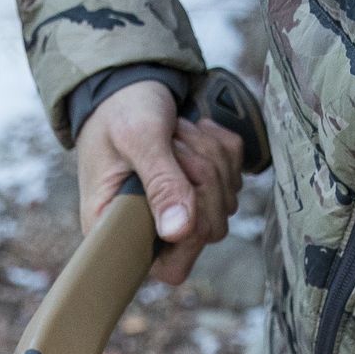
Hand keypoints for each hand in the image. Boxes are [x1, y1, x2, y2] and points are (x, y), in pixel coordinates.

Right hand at [76, 79, 244, 285]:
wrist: (127, 86)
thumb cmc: (119, 111)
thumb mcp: (136, 138)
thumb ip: (160, 181)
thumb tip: (179, 232)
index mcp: (118, 230)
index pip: (171, 267)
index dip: (190, 230)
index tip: (178, 181)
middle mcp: (150, 231)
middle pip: (209, 230)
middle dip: (201, 177)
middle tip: (173, 145)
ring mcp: (181, 213)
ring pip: (226, 203)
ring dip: (209, 158)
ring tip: (175, 136)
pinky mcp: (203, 192)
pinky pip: (236, 178)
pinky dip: (219, 148)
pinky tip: (190, 135)